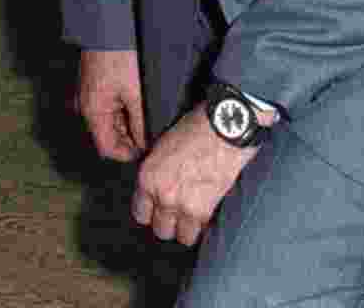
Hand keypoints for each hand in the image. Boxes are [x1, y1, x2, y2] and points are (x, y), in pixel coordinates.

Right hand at [75, 48, 146, 161]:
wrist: (108, 27)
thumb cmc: (121, 58)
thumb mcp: (135, 93)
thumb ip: (140, 124)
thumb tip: (144, 145)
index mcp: (92, 112)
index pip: (107, 148)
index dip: (127, 154)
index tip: (147, 150)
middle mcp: (86, 106)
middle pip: (108, 135)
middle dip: (129, 138)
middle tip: (151, 132)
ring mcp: (89, 95)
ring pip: (109, 121)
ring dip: (127, 124)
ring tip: (146, 115)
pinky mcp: (94, 85)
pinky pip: (108, 107)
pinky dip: (122, 110)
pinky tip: (137, 102)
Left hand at [131, 103, 273, 247]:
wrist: (223, 127)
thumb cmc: (196, 128)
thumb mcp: (164, 146)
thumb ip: (157, 172)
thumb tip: (157, 188)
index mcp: (147, 176)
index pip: (140, 212)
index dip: (151, 211)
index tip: (159, 209)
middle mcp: (160, 194)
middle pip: (159, 229)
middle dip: (169, 222)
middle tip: (178, 212)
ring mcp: (181, 205)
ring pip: (180, 236)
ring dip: (186, 228)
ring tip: (193, 215)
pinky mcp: (202, 211)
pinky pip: (197, 234)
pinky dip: (202, 227)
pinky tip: (205, 213)